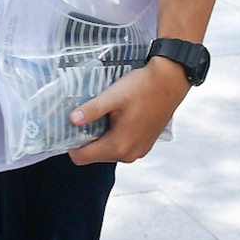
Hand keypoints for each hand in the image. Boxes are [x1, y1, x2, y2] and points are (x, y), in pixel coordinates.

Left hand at [67, 57, 190, 164]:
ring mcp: (138, 151)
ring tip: (102, 114)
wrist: (171, 81)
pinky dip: (115, 136)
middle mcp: (128, 154)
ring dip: (101, 137)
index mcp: (118, 145)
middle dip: (86, 139)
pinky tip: (116, 117)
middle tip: (84, 116)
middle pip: (94, 155)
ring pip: (108, 151)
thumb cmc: (142, 87)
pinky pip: (121, 146)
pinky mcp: (145, 145)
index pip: (82, 157)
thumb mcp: (113, 96)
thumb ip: (92, 110)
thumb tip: (71, 120)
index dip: (71, 144)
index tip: (68, 127)